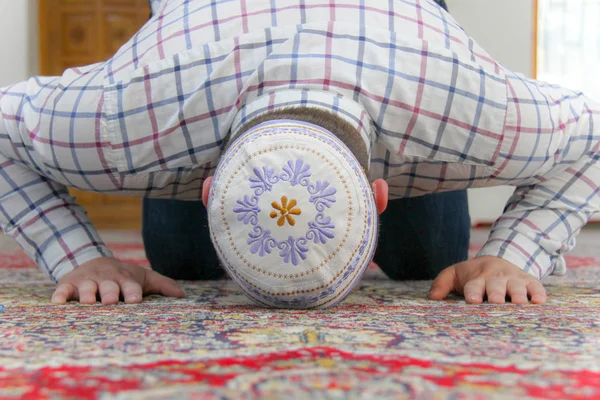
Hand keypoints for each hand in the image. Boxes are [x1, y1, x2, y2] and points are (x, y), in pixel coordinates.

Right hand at [51, 257, 184, 304]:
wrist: (95, 261)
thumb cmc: (124, 276)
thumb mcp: (144, 278)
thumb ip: (164, 285)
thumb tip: (184, 297)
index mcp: (125, 279)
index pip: (131, 286)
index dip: (132, 292)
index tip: (135, 300)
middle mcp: (107, 279)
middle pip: (108, 287)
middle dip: (109, 293)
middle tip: (110, 301)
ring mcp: (87, 281)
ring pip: (86, 288)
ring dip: (86, 294)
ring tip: (87, 302)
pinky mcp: (69, 284)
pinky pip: (63, 290)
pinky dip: (60, 295)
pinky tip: (57, 302)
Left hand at [428, 256, 546, 303]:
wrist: (498, 258)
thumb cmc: (473, 274)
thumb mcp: (454, 274)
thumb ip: (442, 284)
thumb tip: (431, 298)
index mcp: (477, 278)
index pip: (474, 285)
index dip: (473, 292)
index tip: (472, 300)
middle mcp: (496, 278)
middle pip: (496, 286)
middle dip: (496, 293)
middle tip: (496, 301)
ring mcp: (514, 279)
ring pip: (517, 287)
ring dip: (518, 294)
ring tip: (519, 303)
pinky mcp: (529, 281)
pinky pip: (536, 286)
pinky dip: (538, 293)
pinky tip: (540, 301)